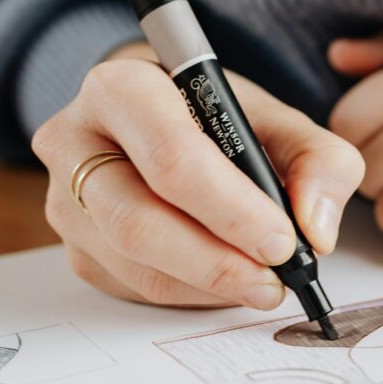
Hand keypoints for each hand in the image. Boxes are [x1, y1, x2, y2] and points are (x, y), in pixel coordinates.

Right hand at [33, 44, 363, 306]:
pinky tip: (226, 280)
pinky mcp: (76, 247)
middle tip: (275, 279)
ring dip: (208, 285)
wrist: (159, 117)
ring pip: (134, 264)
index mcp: (120, 89)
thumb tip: (316, 229)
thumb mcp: (275, 118)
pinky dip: (190, 294)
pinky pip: (132, 286)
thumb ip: (318, 160)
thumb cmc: (215, 116)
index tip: (282, 240)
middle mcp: (75, 142)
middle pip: (139, 221)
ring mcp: (65, 201)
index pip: (172, 157)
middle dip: (217, 261)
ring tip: (262, 283)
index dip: (230, 208)